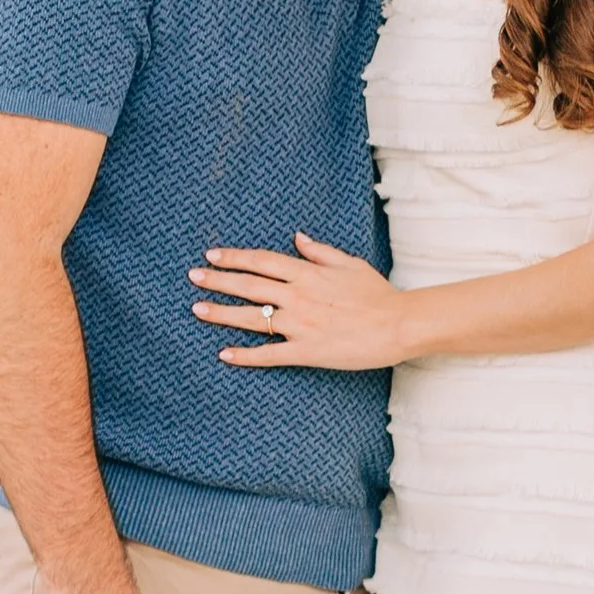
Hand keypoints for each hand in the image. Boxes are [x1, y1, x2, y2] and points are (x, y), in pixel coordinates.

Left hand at [190, 234, 410, 370]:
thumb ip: (319, 251)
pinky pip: (269, 354)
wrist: (399, 325)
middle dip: (218, 280)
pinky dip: (245, 355)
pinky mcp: (307, 351)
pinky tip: (225, 354)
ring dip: (222, 313)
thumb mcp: (349, 264)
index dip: (235, 257)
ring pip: (252, 317)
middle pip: (249, 285)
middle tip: (194, 276)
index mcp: (308, 273)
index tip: (213, 254)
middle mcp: (298, 296)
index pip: (262, 261)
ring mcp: (300, 325)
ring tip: (197, 309)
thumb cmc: (378, 294)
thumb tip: (297, 238)